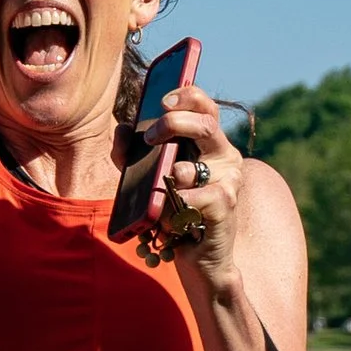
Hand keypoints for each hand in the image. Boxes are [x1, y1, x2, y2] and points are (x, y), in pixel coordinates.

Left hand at [146, 86, 248, 287]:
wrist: (197, 254)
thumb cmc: (173, 210)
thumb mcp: (146, 176)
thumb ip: (131, 152)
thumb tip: (122, 129)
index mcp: (207, 142)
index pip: (204, 106)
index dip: (187, 95)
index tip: (162, 101)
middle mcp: (224, 156)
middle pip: (206, 124)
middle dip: (173, 125)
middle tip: (150, 139)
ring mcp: (229, 180)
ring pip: (192, 167)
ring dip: (168, 180)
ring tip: (162, 193)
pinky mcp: (226, 205)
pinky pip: (198, 197)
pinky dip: (179, 204)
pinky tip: (173, 213)